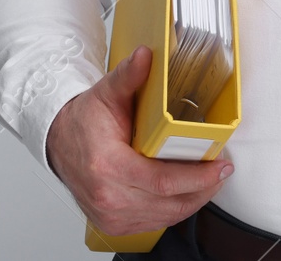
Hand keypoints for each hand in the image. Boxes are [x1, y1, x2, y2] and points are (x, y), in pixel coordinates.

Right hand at [46, 45, 232, 237]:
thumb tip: (146, 55)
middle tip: (222, 171)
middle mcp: (108, 196)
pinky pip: (154, 222)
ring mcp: (110, 215)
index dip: (198, 176)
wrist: (58, 143)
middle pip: (169, 202)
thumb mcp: (105, 93)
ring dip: (194, 200)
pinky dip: (175, 208)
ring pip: (166, 216)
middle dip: (204, 188)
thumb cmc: (82, 122)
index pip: (162, 181)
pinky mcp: (113, 224)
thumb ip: (129, 76)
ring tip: (211, 180)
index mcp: (107, 166)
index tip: (219, 166)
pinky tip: (188, 192)